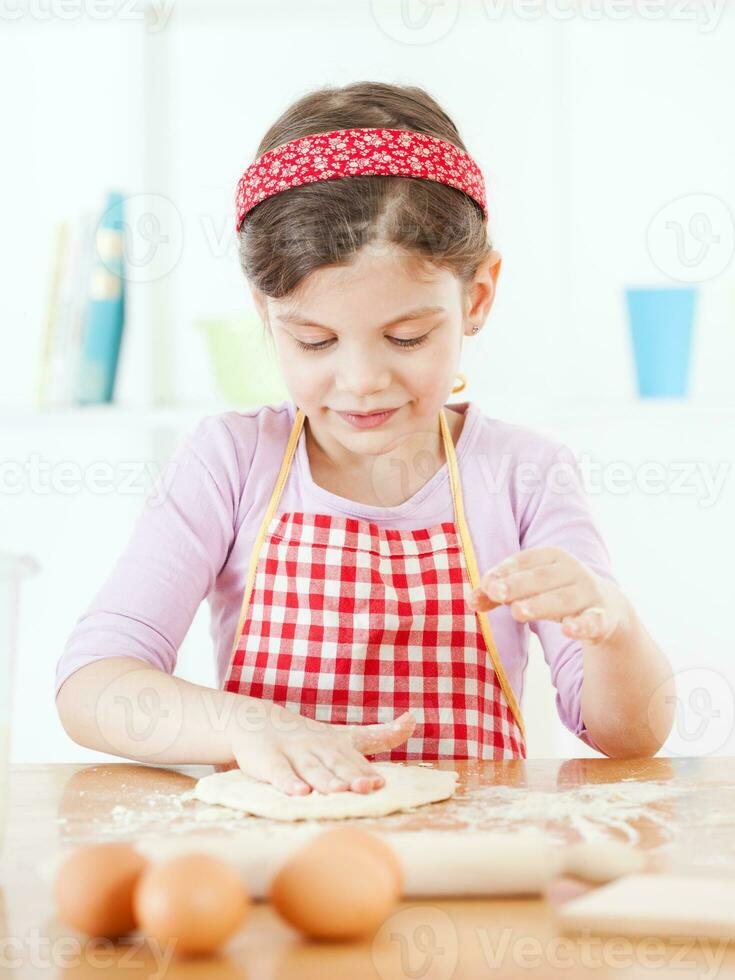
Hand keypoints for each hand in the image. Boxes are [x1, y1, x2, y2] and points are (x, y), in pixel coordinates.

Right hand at [227, 703, 415, 796]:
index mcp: (336, 742)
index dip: (365, 771)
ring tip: (338, 790)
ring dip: (324, 779)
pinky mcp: (268, 760)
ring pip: (310, 768)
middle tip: (366, 787)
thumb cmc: (308, 737)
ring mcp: (292, 752)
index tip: (379, 783)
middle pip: (335, 762)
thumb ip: (379, 734)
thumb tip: (414, 719)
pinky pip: (278, 772)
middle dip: (350, 774)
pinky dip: (287, 782)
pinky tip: (299, 793)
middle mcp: (317, 746)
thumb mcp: (344, 735)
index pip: (353, 759)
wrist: (255, 722)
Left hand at [466, 546, 630, 644]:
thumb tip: (470, 600)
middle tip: (497, 593)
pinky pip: (592, 621)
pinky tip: (568, 630)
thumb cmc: (556, 593)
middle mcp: (572, 571)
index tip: (486, 585)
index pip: (524, 561)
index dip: (504, 572)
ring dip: (540, 605)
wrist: (608, 608)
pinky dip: (581, 625)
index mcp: (552, 557)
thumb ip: (498, 594)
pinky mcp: (602, 618)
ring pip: (562, 600)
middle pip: (541, 578)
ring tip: (517, 612)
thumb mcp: (529, 589)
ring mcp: (588, 594)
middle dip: (518, 585)